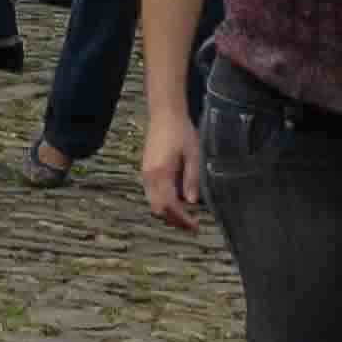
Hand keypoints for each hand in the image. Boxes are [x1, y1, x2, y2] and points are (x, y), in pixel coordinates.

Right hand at [140, 106, 207, 227]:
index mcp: (161, 173)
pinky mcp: (146, 170)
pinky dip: (164, 203)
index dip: (182, 219)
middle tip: (192, 225)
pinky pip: (152, 194)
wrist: (164, 115)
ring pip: (153, 203)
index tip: (195, 227)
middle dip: (174, 220)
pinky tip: (178, 200)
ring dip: (169, 212)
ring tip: (187, 215)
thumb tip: (192, 203)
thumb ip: (191, 179)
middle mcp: (149, 176)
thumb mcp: (193, 155)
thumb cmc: (181, 132)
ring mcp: (146, 173)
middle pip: (158, 208)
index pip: (169, 205)